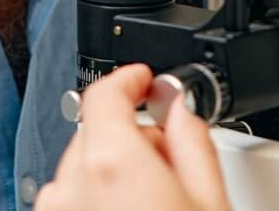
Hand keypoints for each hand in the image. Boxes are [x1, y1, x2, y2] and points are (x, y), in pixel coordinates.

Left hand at [38, 65, 231, 210]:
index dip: (131, 79)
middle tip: (170, 160)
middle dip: (133, 135)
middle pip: (97, 131)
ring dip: (113, 169)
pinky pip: (69, 197)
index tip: (145, 80)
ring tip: (154, 199)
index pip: (106, 93)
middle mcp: (71, 187)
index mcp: (111, 164)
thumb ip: (193, 141)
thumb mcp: (209, 200)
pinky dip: (95, 196)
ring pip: (83, 167)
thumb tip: (184, 107)